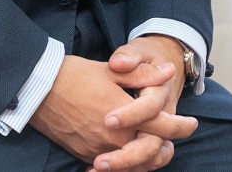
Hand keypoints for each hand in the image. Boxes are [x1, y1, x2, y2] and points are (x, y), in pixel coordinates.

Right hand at [30, 47, 195, 170]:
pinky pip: (113, 168)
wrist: (39, 88)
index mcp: (125, 114)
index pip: (163, 127)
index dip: (181, 126)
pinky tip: (128, 157)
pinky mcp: (86, 155)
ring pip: (134, 165)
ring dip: (148, 159)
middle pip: (152, 153)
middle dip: (166, 148)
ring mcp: (100, 149)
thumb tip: (167, 72)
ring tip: (155, 149)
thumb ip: (142, 75)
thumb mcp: (110, 70)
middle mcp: (115, 138)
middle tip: (173, 140)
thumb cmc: (75, 74)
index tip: (192, 123)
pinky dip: (126, 164)